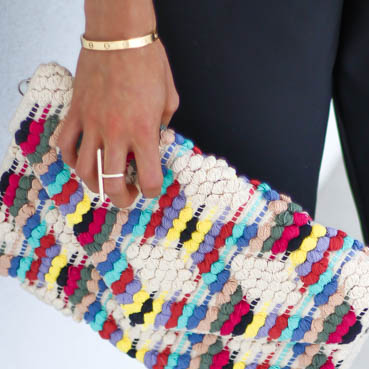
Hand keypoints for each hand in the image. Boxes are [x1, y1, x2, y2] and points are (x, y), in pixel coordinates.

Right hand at [57, 40, 179, 208]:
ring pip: (85, 170)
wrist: (119, 35)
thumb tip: (157, 140)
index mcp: (144, 133)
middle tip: (127, 195)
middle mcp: (116, 133)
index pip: (150, 180)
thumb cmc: (148, 63)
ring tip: (104, 181)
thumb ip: (164, 126)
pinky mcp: (76, 111)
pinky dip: (71, 158)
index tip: (151, 188)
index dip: (152, 192)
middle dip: (122, 199)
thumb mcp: (170, 99)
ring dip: (95, 184)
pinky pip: (65, 144)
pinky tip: (81, 159)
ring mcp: (92, 123)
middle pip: (112, 185)